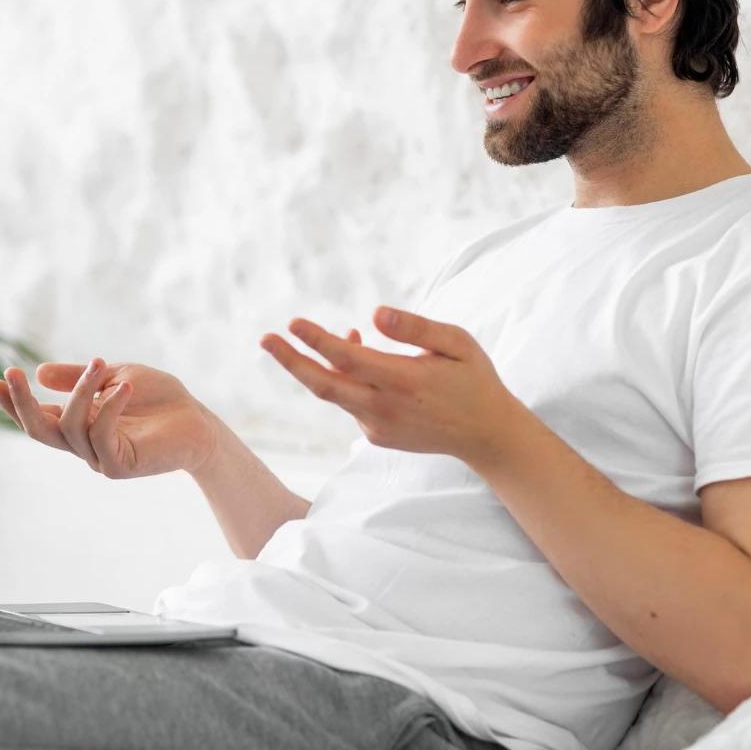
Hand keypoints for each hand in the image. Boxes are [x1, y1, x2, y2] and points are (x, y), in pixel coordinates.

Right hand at [0, 360, 217, 478]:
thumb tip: (40, 372)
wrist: (198, 420)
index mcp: (78, 424)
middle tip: (12, 373)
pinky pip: (102, 437)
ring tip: (100, 363)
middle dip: (22, 403)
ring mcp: (100, 457)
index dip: (14, 402)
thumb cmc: (159, 399)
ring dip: (82, 392)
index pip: (37, 417)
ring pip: (71, 426)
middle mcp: (83, 444)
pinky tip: (123, 387)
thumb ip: (79, 378)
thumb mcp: (114, 376)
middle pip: (39, 430)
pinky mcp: (121, 465)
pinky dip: (109, 409)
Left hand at [259, 306, 523, 465]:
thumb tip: (375, 313)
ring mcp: (378, 426)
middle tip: (264, 338)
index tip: (293, 322)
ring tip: (304, 334)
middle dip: (290, 361)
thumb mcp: (457, 343)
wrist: (485, 435)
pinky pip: (349, 402)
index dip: (318, 340)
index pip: (349, 360)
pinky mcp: (377, 436)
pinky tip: (356, 355)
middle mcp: (385, 408)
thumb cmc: (473, 379)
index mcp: (404, 382)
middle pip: (324, 385)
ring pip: (334, 393)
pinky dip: (343, 378)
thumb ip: (416, 328)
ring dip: (316, 364)